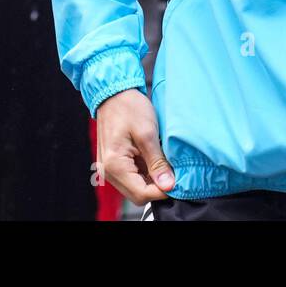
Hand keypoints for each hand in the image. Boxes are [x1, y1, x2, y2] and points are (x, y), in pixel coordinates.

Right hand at [95, 88, 174, 202]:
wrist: (114, 92)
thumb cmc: (129, 107)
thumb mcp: (148, 133)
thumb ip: (157, 163)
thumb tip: (168, 185)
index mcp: (114, 165)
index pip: (141, 194)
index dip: (162, 190)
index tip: (177, 180)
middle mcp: (108, 171)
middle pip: (138, 194)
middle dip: (157, 186)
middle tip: (173, 170)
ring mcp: (109, 168)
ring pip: (136, 186)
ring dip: (152, 179)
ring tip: (163, 161)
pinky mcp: (113, 163)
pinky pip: (132, 176)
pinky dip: (145, 172)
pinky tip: (154, 158)